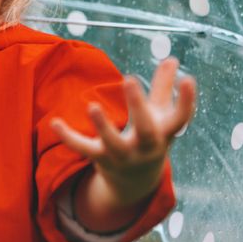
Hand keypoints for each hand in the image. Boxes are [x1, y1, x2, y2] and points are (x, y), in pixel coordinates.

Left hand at [51, 57, 195, 206]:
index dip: (187, 100)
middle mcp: (145, 147)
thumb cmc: (149, 138)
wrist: (135, 182)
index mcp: (164, 134)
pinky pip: (83, 148)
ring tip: (92, 106)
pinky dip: (69, 137)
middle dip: (138, 106)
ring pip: (113, 144)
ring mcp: (122, 156)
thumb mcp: (160, 116)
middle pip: (146, 130)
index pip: (180, 119)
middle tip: (130, 79)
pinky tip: (54, 122)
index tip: (188, 78)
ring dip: (103, 126)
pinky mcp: (100, 159)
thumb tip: (172, 59)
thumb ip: (164, 87)